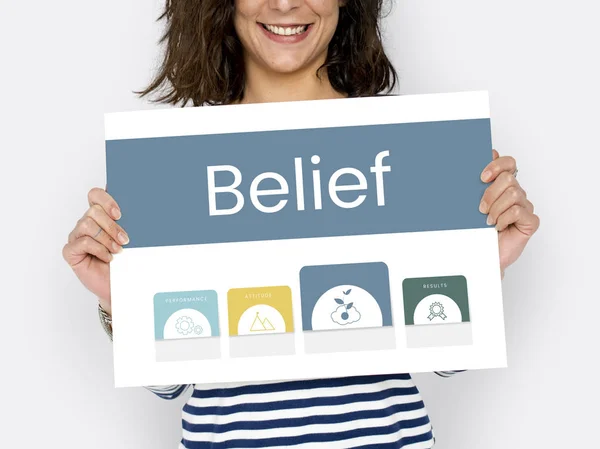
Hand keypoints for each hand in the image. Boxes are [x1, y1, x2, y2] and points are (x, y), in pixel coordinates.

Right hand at [62, 187, 128, 315]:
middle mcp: (86, 223)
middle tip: (125, 240)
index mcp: (100, 215)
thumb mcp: (133, 239)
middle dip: (112, 226)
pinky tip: (108, 258)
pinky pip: (82, 242)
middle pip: (93, 211)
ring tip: (117, 250)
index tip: (120, 214)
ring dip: (106, 238)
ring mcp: (77, 237)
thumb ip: (131, 223)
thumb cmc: (125, 260)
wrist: (120, 284)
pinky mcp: (71, 251)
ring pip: (87, 224)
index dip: (106, 200)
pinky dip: (99, 250)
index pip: (95, 195)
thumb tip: (144, 208)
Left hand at [479, 150, 539, 277]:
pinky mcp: (530, 221)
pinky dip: (503, 219)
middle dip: (490, 193)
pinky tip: (498, 227)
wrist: (481, 255)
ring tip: (488, 221)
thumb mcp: (470, 205)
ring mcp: (525, 207)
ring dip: (496, 209)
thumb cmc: (476, 230)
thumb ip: (473, 186)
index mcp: (502, 186)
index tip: (482, 178)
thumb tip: (470, 168)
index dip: (496, 165)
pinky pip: (518, 211)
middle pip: (508, 178)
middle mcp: (516, 193)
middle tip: (481, 209)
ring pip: (513, 194)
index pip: (508, 163)